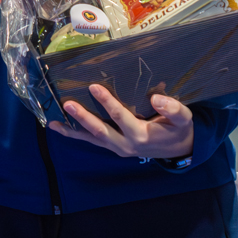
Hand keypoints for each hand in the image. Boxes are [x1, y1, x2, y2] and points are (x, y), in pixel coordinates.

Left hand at [48, 84, 193, 160]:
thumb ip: (172, 109)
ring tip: (54, 122)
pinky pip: (93, 141)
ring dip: (73, 130)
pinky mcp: (113, 147)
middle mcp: (126, 144)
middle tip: (68, 104)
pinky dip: (76, 134)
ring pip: (92, 139)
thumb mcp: (183, 119)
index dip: (107, 102)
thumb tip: (157, 98)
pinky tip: (60, 128)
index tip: (94, 87)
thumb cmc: (179, 129)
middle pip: (101, 131)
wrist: (179, 150)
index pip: (120, 117)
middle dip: (83, 117)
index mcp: (141, 135)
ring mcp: (118, 148)